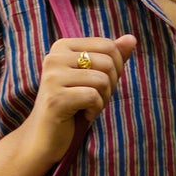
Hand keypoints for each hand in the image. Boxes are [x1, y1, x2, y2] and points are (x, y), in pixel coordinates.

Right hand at [23, 33, 136, 168]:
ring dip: (103, 99)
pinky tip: (84, 115)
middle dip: (110, 85)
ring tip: (89, 107)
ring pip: (102, 80)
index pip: (107, 45)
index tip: (101, 84)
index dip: (116, 68)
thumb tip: (132, 38)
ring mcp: (52, 77)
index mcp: (62, 46)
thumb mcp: (93, 78)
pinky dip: (95, 110)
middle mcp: (54, 57)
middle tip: (95, 99)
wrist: (44, 137)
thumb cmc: (72, 107)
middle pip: (107, 61)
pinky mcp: (55, 98)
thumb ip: (111, 58)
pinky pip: (93, 97)